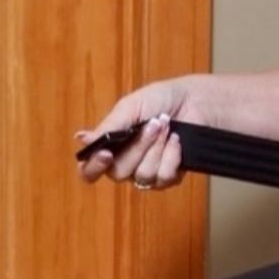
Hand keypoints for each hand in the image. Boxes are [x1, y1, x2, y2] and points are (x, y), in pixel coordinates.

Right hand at [75, 76, 205, 189]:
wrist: (195, 102)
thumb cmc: (161, 100)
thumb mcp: (130, 107)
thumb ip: (108, 127)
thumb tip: (83, 140)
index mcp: (110, 146)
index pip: (89, 170)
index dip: (93, 167)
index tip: (106, 154)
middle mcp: (126, 164)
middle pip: (119, 173)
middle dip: (138, 147)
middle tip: (153, 125)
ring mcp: (147, 173)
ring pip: (143, 176)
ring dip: (156, 149)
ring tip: (166, 128)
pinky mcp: (169, 178)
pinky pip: (164, 178)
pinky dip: (172, 156)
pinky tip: (177, 141)